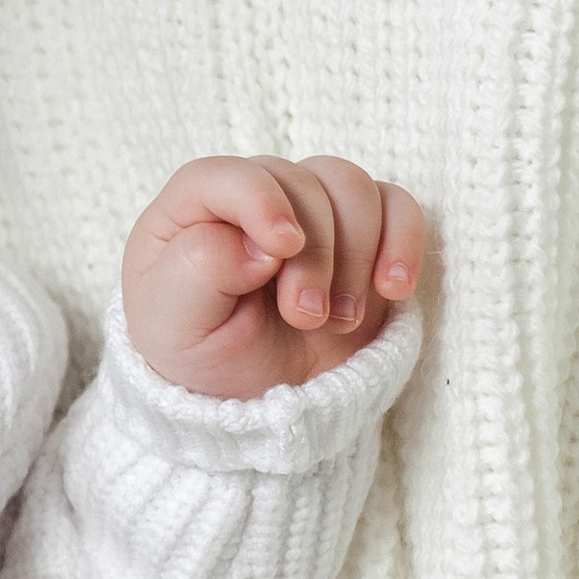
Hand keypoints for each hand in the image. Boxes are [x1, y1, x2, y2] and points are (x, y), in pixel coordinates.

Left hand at [123, 154, 424, 398]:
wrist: (257, 402)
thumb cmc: (202, 356)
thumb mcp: (174, 326)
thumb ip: (201, 270)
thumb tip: (259, 244)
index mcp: (191, 212)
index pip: (227, 176)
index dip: (261, 200)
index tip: (283, 248)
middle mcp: (255, 200)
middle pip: (302, 182)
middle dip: (314, 252)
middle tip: (304, 316)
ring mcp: (312, 215)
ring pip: (351, 186)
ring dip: (356, 252)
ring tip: (340, 319)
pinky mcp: (363, 240)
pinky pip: (397, 208)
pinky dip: (403, 241)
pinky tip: (393, 288)